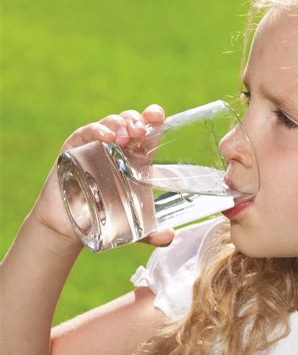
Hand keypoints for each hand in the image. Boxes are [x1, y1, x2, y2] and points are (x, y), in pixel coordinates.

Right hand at [30, 104, 174, 248]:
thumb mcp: (136, 226)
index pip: (149, 131)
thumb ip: (153, 233)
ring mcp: (97, 144)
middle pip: (132, 122)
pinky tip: (106, 137)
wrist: (72, 225)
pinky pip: (87, 132)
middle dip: (138, 121)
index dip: (154, 119)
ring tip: (126, 136)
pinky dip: (97, 130)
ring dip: (121, 124)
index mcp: (138, 158)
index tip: (159, 117)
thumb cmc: (107, 217)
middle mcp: (120, 147)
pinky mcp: (76, 147)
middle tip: (141, 131)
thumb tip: (169, 237)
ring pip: (112, 123)